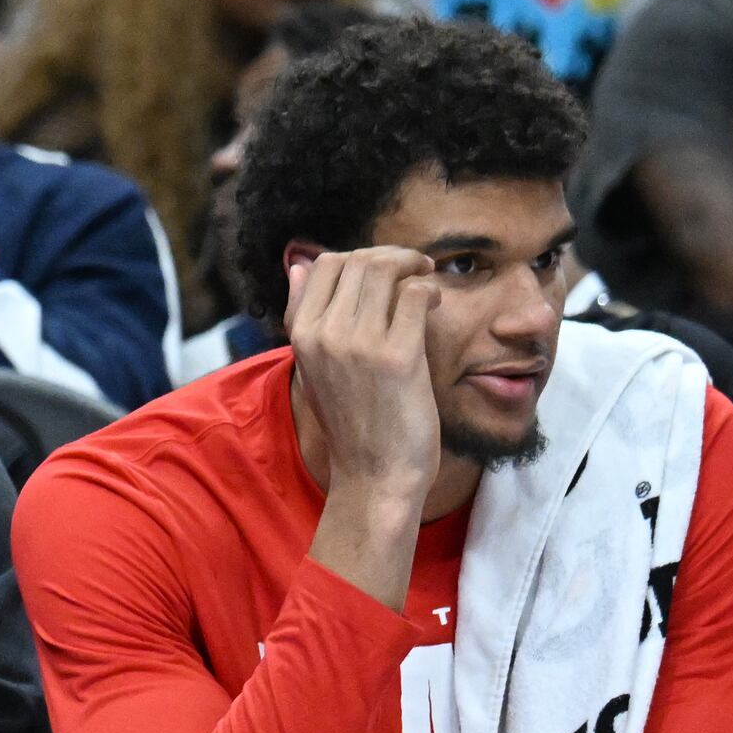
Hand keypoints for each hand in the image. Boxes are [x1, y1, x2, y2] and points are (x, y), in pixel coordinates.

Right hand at [287, 243, 444, 500]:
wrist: (375, 475)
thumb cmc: (353, 421)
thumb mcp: (314, 367)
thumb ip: (303, 317)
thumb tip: (297, 265)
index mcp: (301, 335)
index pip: (324, 263)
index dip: (359, 258)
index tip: (384, 272)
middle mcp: (324, 335)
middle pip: (357, 261)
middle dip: (392, 258)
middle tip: (414, 270)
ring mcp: (358, 345)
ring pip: (385, 269)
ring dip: (412, 267)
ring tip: (425, 283)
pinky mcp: (397, 357)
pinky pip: (415, 294)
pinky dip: (429, 291)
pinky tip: (435, 305)